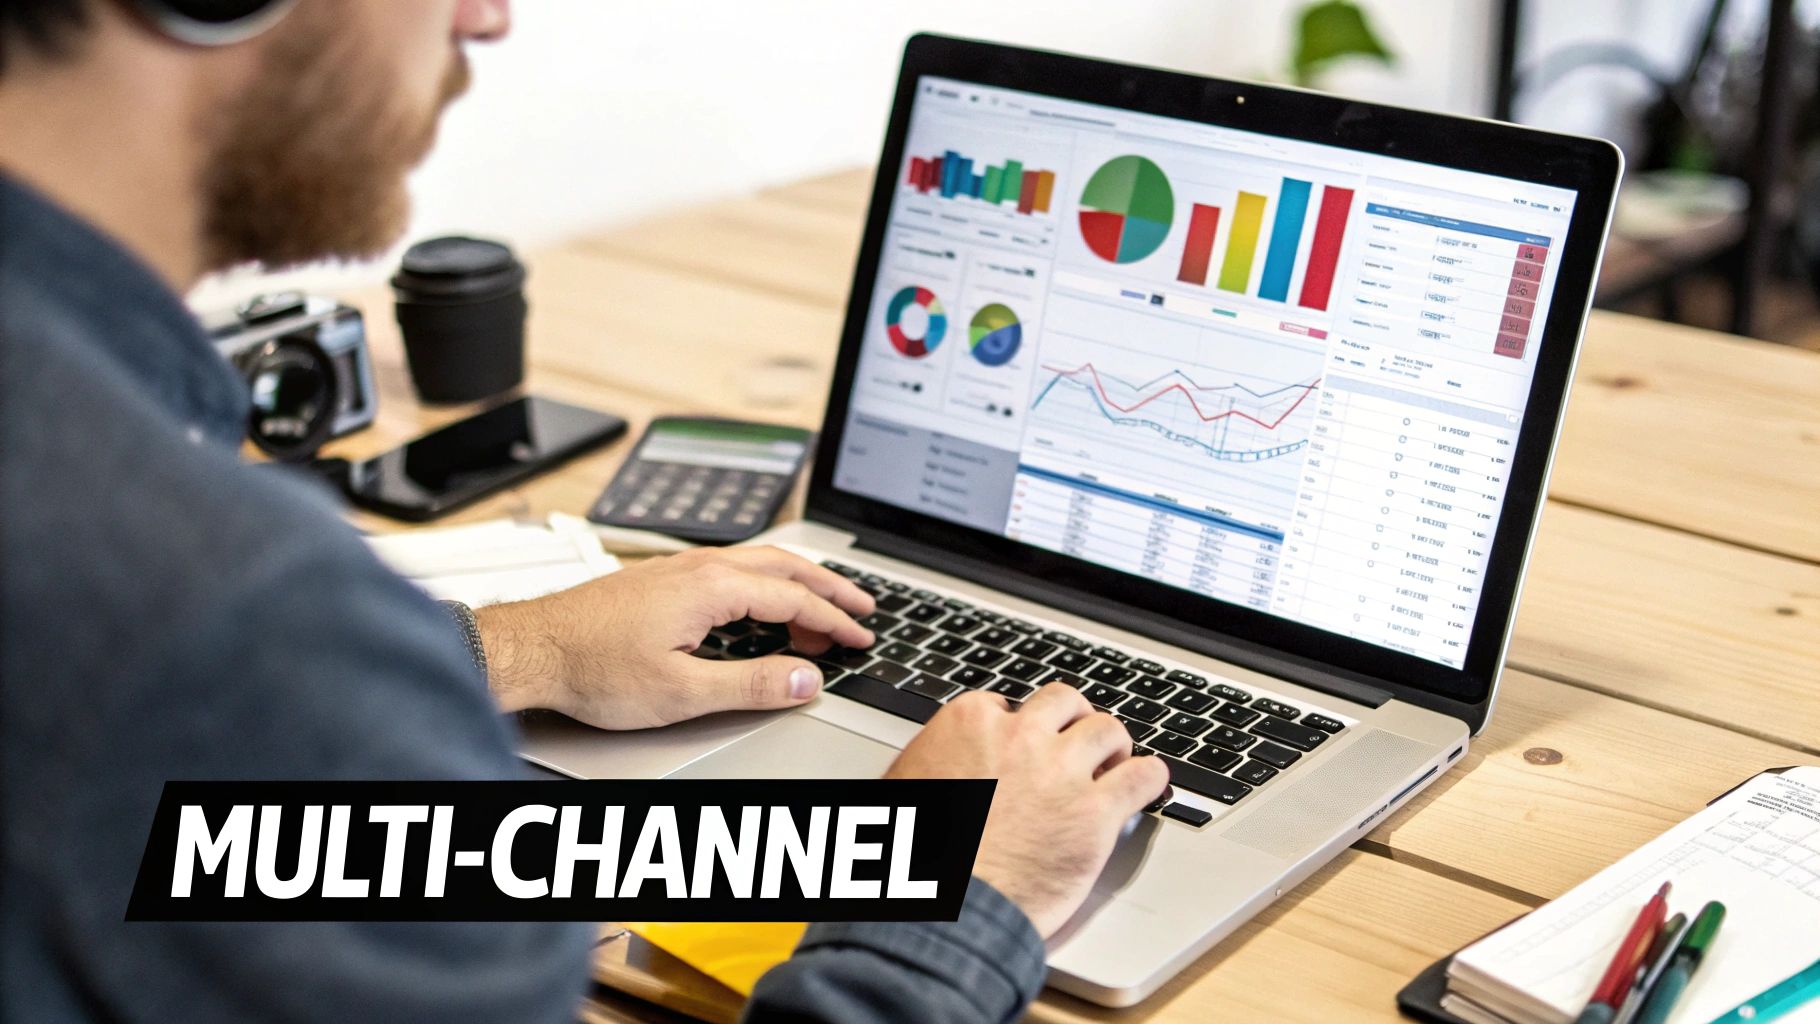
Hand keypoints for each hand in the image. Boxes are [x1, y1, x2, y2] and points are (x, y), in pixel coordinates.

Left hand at [475, 546, 874, 728]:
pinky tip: (760, 601)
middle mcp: (697, 567)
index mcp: (711, 587)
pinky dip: (764, 582)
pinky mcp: (659, 578)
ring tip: (821, 604)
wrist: (532, 650)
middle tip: (861, 607)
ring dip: (796, 582)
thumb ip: (752, 684)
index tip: (859, 637)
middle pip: (783, 566)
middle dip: (828, 587)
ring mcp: (676, 568)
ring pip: (756, 562)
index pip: (794, 599)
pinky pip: (730, 567)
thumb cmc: (593, 669)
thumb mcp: (683, 691)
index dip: (833, 621)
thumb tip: (806, 680)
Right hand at [884, 683, 1170, 937]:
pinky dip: (1150, 778)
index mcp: (969, 723)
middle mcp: (1021, 736)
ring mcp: (1062, 771)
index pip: (1008, 705)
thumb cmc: (912, 859)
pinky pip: (1143, 777)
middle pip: (1065, 704)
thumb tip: (931, 766)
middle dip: (1073, 721)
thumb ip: (930, 763)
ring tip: (1114, 762)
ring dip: (1113, 746)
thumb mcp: (903, 789)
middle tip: (1076, 742)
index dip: (1020, 727)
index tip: (1025, 745)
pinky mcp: (1097, 813)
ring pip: (1108, 731)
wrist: (944, 908)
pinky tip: (1147, 785)